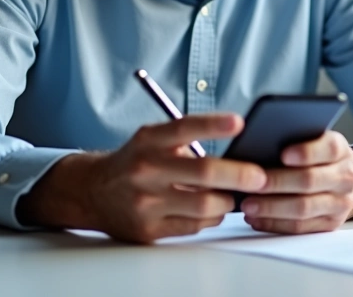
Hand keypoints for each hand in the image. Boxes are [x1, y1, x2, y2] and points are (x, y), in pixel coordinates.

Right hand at [17, 113, 266, 243]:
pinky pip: (195, 226)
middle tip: (260, 177)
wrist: (93, 192)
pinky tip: (210, 209)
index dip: (214, 124)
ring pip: (205, 205)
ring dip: (226, 201)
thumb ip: (188, 142)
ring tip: (231, 195)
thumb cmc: (136, 162)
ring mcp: (145, 202)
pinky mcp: (148, 229)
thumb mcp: (153, 141)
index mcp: (148, 141)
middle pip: (203, 173)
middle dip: (239, 175)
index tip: (240, 122)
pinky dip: (210, 218)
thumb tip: (238, 151)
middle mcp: (145, 169)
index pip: (185, 128)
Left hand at [240, 130, 352, 233]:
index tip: (283, 155)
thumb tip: (261, 144)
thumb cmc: (318, 157)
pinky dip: (275, 223)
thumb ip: (296, 140)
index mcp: (341, 151)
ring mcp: (340, 203)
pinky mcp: (330, 224)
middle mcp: (345, 178)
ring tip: (249, 205)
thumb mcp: (315, 142)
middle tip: (253, 183)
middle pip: (310, 181)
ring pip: (303, 208)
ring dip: (272, 208)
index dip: (306, 152)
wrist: (341, 178)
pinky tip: (257, 218)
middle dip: (278, 183)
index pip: (329, 149)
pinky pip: (300, 227)